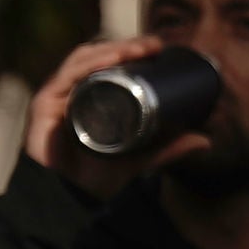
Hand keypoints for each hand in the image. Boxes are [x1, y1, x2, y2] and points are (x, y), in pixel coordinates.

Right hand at [24, 36, 212, 196]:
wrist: (66, 203)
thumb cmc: (93, 180)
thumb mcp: (138, 159)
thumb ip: (166, 150)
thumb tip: (205, 141)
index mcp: (87, 97)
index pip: (107, 62)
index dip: (131, 49)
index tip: (158, 47)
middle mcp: (70, 92)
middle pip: (96, 56)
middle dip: (126, 45)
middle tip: (154, 45)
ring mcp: (56, 97)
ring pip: (83, 60)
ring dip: (112, 49)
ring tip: (138, 50)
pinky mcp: (43, 105)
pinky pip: (65, 76)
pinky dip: (88, 64)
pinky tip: (109, 59)